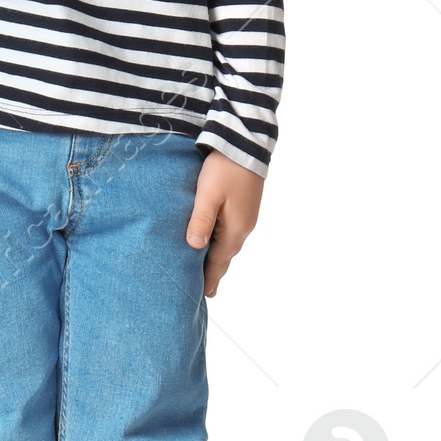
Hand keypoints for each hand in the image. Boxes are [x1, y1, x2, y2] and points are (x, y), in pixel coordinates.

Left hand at [186, 152, 263, 297]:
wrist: (246, 144)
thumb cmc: (225, 168)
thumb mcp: (209, 194)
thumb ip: (201, 220)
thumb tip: (194, 247)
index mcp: (234, 230)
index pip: (218, 262)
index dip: (210, 279)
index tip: (204, 297)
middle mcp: (243, 228)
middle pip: (224, 256)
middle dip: (214, 273)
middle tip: (205, 291)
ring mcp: (245, 217)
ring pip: (228, 244)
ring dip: (216, 258)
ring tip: (205, 270)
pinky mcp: (243, 207)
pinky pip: (230, 232)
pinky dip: (220, 243)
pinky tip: (212, 242)